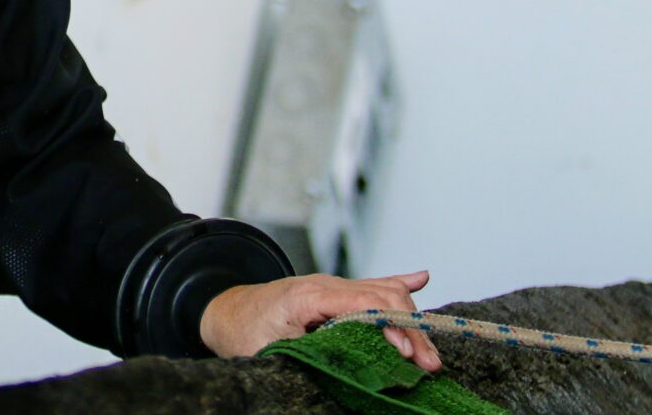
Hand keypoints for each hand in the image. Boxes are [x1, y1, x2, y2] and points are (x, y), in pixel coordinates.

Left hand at [200, 270, 442, 371]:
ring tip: (430, 352)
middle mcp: (324, 285)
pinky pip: (371, 286)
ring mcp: (331, 286)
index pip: (365, 304)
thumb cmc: (242, 332)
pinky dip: (398, 284)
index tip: (410, 356)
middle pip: (381, 297)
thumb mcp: (270, 351)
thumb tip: (345, 372)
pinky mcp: (333, 293)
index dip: (392, 327)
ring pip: (382, 293)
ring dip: (409, 320)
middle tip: (430, 365)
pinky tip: (421, 278)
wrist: (220, 310)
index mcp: (309, 296)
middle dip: (410, 329)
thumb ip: (308, 355)